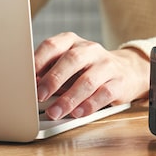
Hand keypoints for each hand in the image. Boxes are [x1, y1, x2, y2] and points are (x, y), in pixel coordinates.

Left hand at [34, 32, 149, 119]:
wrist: (127, 71)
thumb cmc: (87, 69)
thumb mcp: (67, 65)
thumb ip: (49, 71)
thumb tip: (29, 86)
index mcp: (72, 42)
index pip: (53, 45)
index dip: (38, 61)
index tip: (28, 78)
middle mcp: (90, 49)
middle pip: (71, 60)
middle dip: (53, 79)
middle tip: (40, 96)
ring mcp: (106, 65)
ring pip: (88, 80)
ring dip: (69, 99)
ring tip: (55, 112)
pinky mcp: (119, 82)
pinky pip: (104, 93)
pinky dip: (89, 105)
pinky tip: (77, 113)